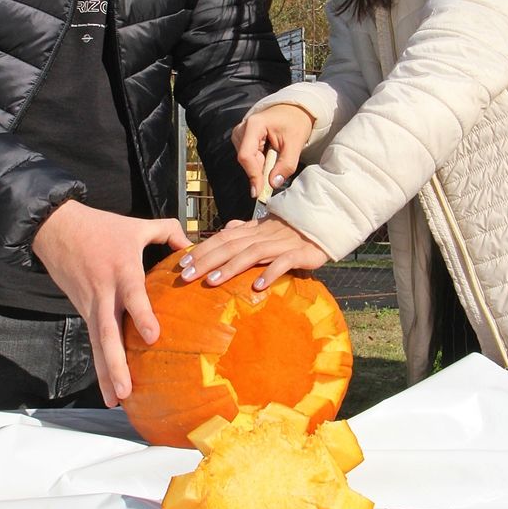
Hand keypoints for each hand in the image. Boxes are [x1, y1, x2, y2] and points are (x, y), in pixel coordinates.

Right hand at [32, 200, 188, 406]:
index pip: (133, 297)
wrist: (55, 229)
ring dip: (105, 374)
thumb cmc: (100, 227)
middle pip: (108, 334)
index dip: (142, 316)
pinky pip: (93, 342)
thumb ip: (169, 232)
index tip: (153, 337)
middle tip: (125, 390)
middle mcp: (105, 294)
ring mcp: (91, 306)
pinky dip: (100, 366)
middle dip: (116, 365)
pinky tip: (109, 389)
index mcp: (122, 271)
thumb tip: (192, 247)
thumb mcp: (137, 226)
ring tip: (115, 401)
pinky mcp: (83, 312)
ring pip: (97, 345)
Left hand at [179, 213, 327, 289]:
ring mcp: (280, 244)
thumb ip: (245, 229)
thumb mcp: (266, 227)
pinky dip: (270, 273)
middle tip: (186, 275)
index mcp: (252, 230)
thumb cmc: (292, 229)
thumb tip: (226, 228)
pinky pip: (283, 263)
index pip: (222, 238)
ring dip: (230, 267)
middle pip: (230, 246)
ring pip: (251, 253)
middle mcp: (262, 235)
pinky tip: (257, 287)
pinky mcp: (299, 254)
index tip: (181, 262)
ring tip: (212, 282)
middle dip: (206, 260)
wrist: (325, 221)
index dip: (202, 249)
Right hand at [233, 104, 315, 195]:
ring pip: (247, 160)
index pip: (246, 156)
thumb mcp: (295, 144)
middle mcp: (243, 128)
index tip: (258, 192)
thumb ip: (286, 165)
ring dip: (261, 165)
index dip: (252, 175)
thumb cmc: (295, 122)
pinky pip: (248, 157)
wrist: (294, 111)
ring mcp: (241, 134)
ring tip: (276, 155)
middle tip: (277, 172)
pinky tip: (270, 154)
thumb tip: (273, 184)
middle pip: (246, 160)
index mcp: (254, 125)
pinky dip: (260, 162)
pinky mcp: (242, 139)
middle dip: (260, 171)